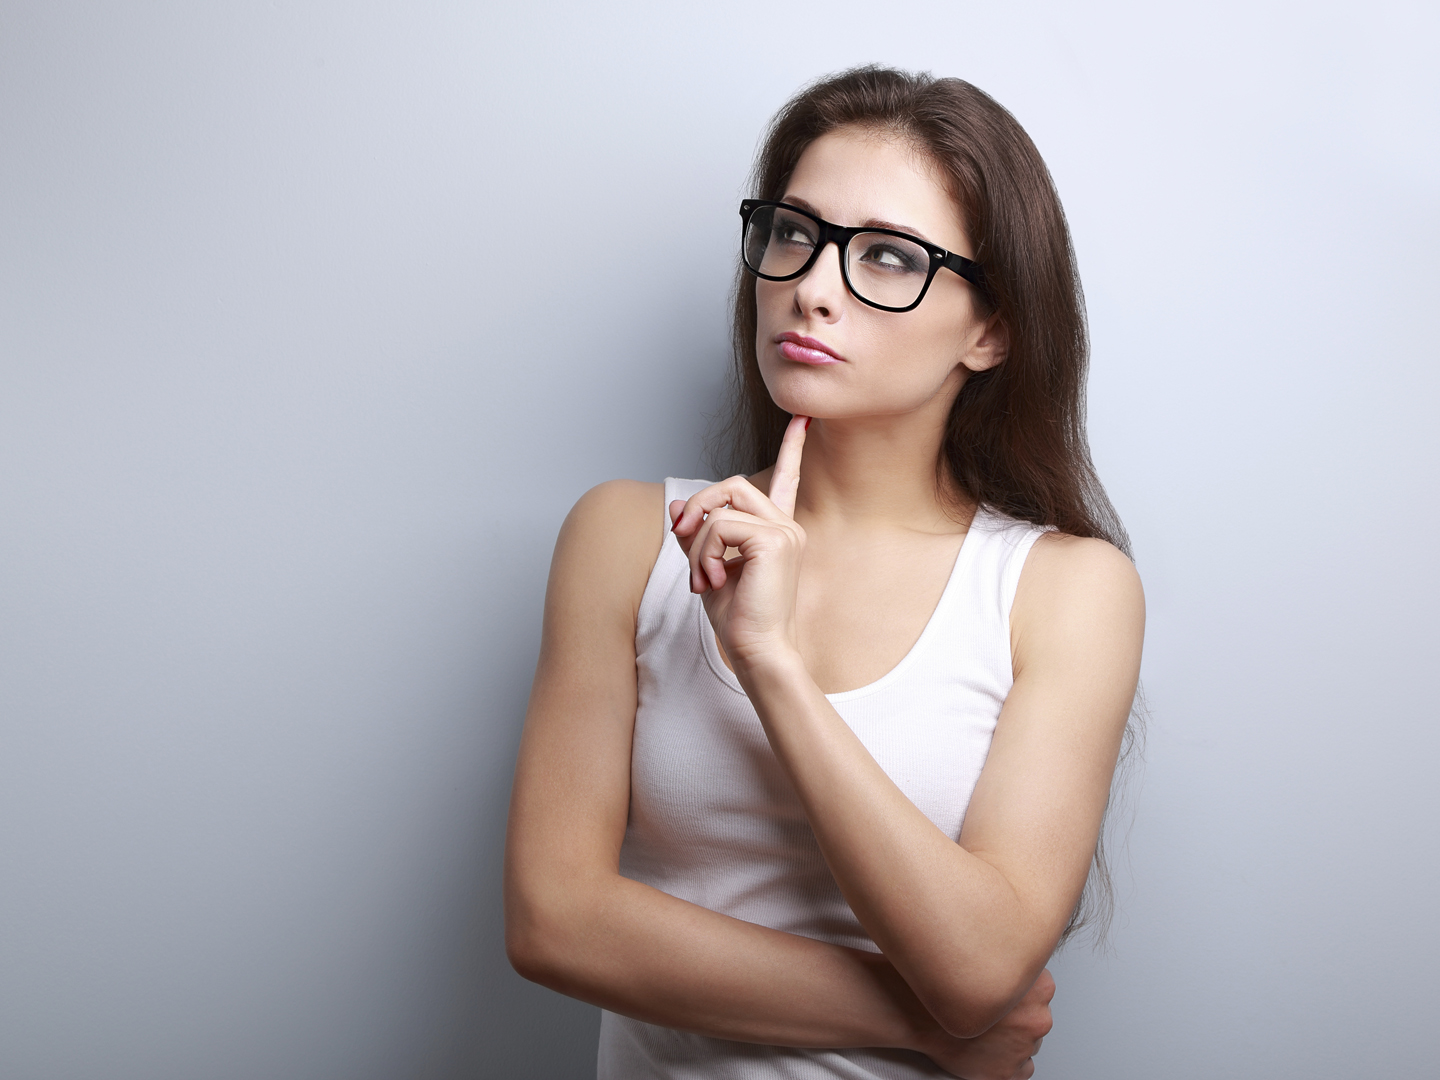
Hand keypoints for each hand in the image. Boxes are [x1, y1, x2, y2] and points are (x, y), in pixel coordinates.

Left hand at [668, 414, 807, 671]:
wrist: (757, 651)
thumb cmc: (738, 618)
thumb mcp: (707, 567)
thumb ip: (696, 535)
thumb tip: (677, 505)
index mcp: (777, 530)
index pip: (787, 478)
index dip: (793, 447)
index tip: (803, 419)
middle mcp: (786, 525)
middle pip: (731, 485)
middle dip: (697, 509)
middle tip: (680, 538)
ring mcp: (784, 531)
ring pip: (721, 508)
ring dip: (697, 542)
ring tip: (701, 576)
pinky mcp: (774, 541)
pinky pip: (720, 527)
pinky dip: (703, 554)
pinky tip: (711, 580)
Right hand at [914, 969, 1054, 1079]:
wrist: (916, 1012)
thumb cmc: (947, 985)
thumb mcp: (985, 954)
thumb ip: (1009, 960)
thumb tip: (1017, 956)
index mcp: (1039, 989)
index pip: (1042, 987)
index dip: (1020, 988)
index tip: (1005, 990)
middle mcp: (1037, 1020)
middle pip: (1036, 1017)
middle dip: (1018, 1016)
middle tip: (991, 1012)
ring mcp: (1023, 1049)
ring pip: (1027, 1043)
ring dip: (1011, 1039)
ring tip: (983, 1030)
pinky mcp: (1007, 1073)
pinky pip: (1019, 1069)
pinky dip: (1005, 1062)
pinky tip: (986, 1049)